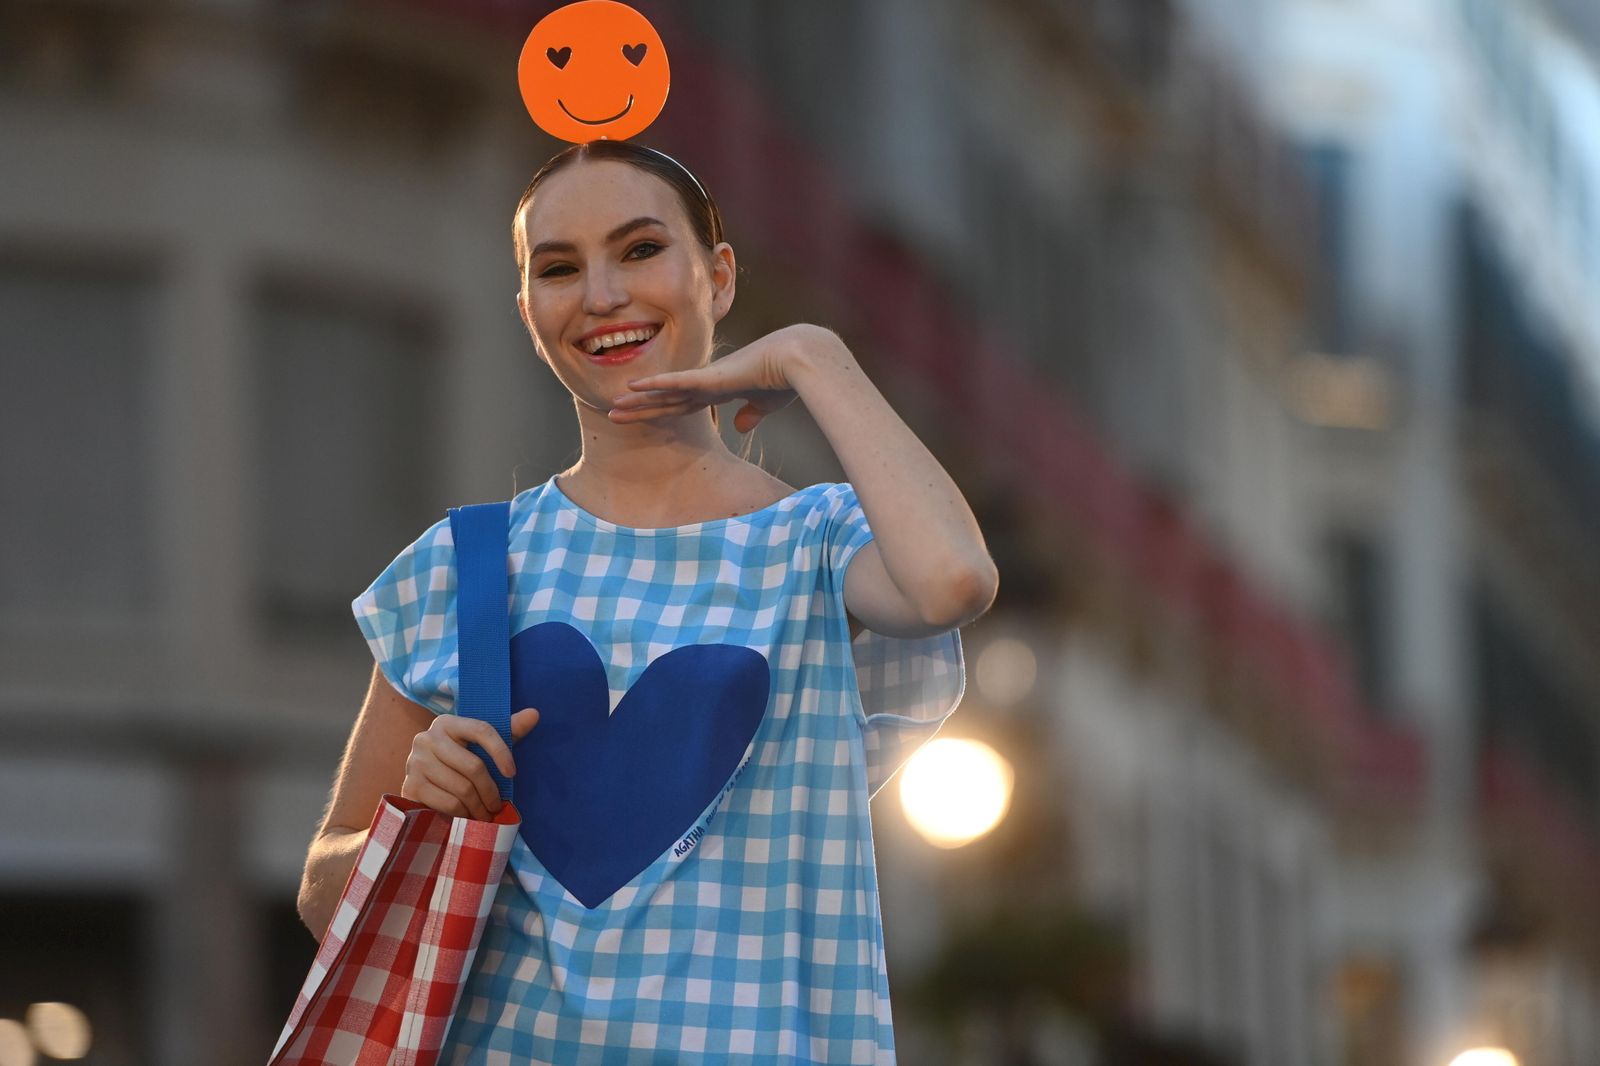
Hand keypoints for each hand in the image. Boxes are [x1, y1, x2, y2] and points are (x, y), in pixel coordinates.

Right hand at [401, 707, 539, 819]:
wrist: (422, 784)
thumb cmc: (458, 761)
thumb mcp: (482, 745)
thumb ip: (509, 730)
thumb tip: (534, 714)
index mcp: (447, 723)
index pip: (482, 730)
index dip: (502, 752)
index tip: (513, 773)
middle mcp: (427, 738)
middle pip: (474, 766)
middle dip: (491, 791)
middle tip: (497, 806)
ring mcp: (416, 762)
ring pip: (462, 788)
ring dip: (479, 807)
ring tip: (485, 813)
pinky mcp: (411, 786)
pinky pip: (448, 803)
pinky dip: (463, 814)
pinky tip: (468, 816)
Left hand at [609, 323, 822, 433]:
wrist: (798, 360)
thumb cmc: (785, 379)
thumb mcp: (765, 404)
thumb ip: (751, 414)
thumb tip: (741, 426)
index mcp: (718, 390)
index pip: (681, 405)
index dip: (660, 412)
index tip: (642, 418)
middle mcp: (707, 383)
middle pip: (665, 400)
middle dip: (640, 409)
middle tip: (613, 414)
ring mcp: (705, 379)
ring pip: (663, 392)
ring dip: (638, 401)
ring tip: (612, 406)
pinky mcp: (709, 376)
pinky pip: (675, 382)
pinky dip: (654, 385)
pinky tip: (634, 386)